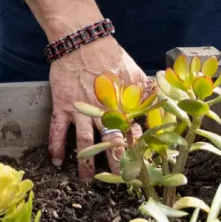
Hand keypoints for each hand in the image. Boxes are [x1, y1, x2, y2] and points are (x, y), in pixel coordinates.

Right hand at [48, 37, 148, 179]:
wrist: (81, 40)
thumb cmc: (110, 54)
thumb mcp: (135, 71)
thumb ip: (147, 91)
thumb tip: (164, 103)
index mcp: (121, 104)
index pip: (132, 132)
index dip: (137, 150)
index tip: (141, 164)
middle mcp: (102, 110)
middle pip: (110, 142)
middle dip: (115, 164)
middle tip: (119, 181)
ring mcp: (80, 109)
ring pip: (83, 142)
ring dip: (85, 162)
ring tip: (87, 179)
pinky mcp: (63, 105)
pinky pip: (58, 129)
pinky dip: (56, 146)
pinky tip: (56, 161)